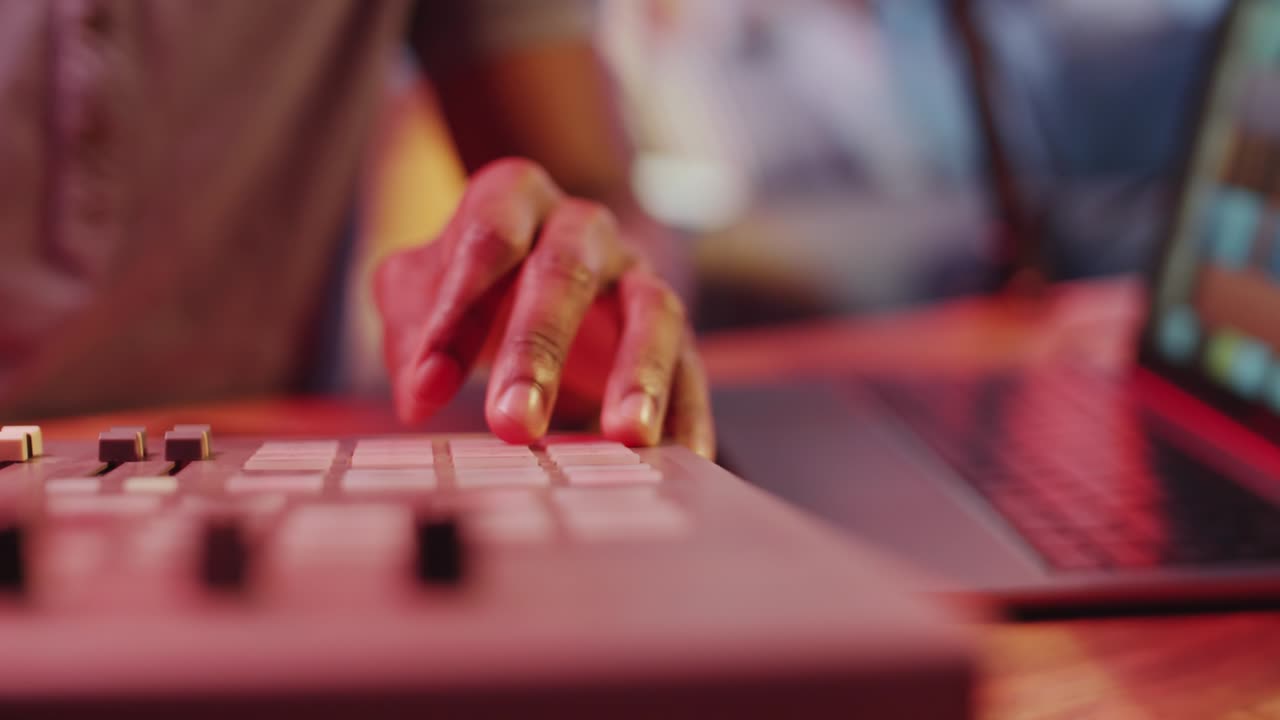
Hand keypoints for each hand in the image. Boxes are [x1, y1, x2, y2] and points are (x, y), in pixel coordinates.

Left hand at [374, 158, 713, 457]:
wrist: (554, 276)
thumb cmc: (476, 284)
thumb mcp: (421, 292)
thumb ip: (412, 334)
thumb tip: (418, 395)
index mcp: (515, 197)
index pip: (489, 238)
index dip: (458, 310)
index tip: (429, 387)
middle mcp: (584, 228)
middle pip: (566, 273)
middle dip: (538, 351)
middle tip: (513, 423)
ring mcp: (638, 276)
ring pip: (653, 312)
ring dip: (640, 375)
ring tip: (626, 436)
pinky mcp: (678, 332)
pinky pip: (693, 369)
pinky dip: (689, 416)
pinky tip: (684, 460)